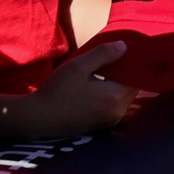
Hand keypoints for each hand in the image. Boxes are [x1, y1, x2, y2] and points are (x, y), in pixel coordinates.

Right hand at [3, 41, 140, 138]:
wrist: (37, 119)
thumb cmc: (58, 90)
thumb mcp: (80, 65)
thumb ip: (104, 54)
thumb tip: (125, 47)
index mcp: (116, 97)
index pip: (136, 77)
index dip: (132, 63)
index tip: (125, 51)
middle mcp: (118, 112)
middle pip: (131, 88)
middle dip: (124, 74)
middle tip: (113, 58)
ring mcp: (109, 122)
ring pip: (121, 98)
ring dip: (116, 85)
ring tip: (103, 71)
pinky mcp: (100, 127)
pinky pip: (112, 106)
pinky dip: (108, 96)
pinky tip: (95, 87)